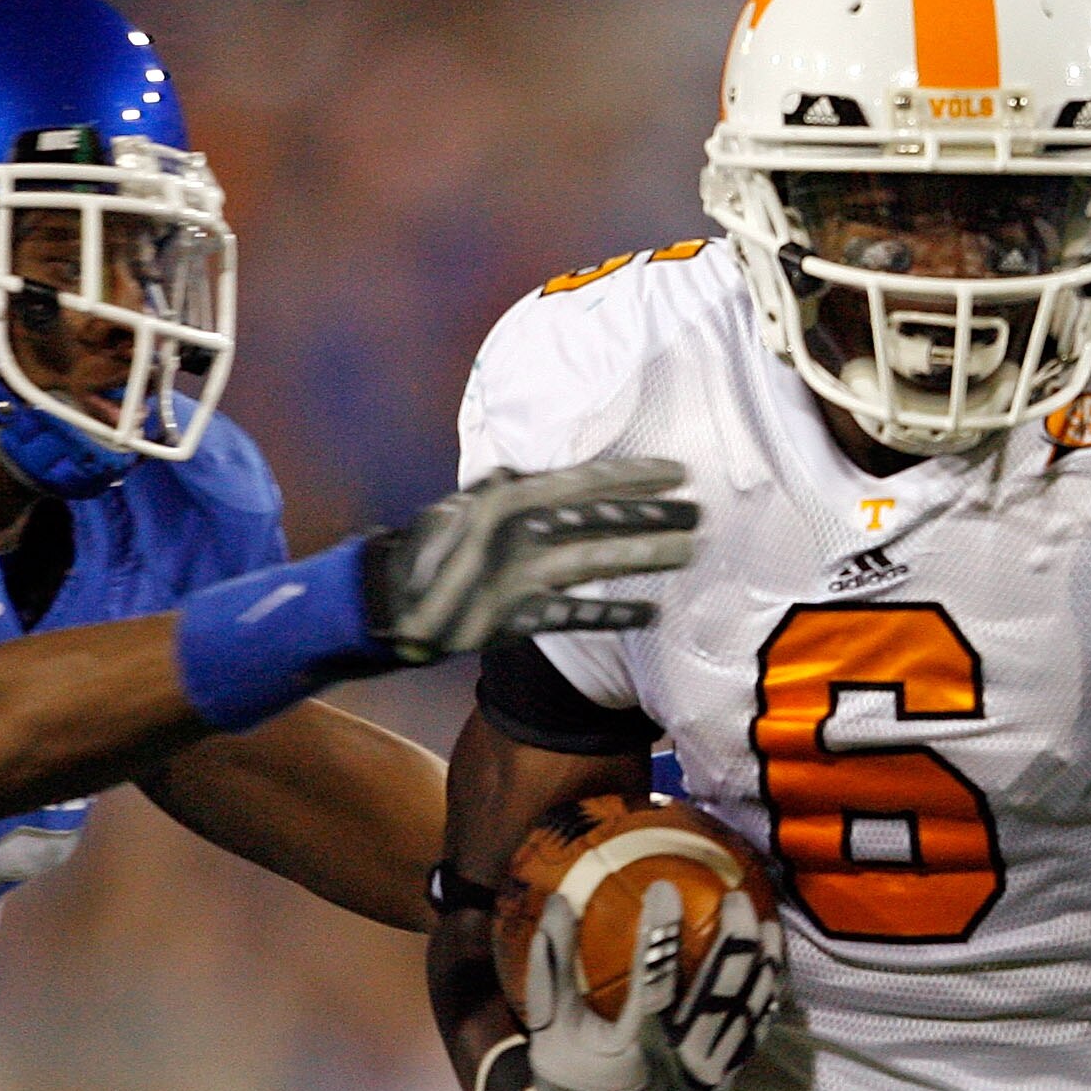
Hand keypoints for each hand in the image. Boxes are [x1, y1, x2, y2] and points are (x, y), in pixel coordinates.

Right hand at [366, 454, 699, 664]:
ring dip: (645, 557)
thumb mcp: (473, 502)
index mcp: (509, 495)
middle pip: (599, 518)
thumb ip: (517, 488)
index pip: (585, 480)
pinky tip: (651, 612)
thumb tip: (554, 475)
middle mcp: (516, 530)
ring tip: (687, 552)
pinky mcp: (513, 617)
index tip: (676, 473)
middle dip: (653, 515)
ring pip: (594, 561)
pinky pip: (574, 616)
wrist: (390, 598)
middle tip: (699, 512)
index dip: (634, 476)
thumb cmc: (437, 545)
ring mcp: (516, 574)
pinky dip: (613, 615)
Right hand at [514, 881, 784, 1090]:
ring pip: (747, 1011)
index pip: (656, 981)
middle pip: (720, 993)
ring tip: (767, 922)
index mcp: (637, 1048)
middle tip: (737, 896)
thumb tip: (558, 900)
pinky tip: (770, 963)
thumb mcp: (549, 1026)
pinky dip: (765, 995)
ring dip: (761, 964)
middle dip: (734, 940)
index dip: (662, 933)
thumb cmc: (570, 1075)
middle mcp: (681, 1061)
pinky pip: (755, 1031)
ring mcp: (709, 1072)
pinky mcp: (724, 1078)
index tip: (665, 888)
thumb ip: (552, 964)